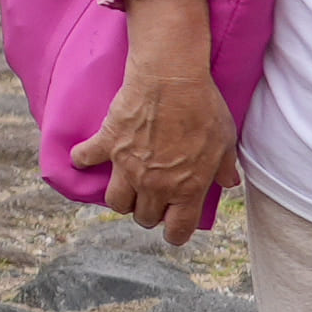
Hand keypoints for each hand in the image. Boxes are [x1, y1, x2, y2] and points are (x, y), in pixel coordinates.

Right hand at [83, 0, 237, 237]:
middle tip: (153, 198)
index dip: (175, 233)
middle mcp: (155, 185)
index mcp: (187, 189)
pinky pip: (85, 160)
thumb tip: (229, 182)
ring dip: (121, 198)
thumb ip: (225, 167)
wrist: (171, 78)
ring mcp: (128, 167)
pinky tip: (84, 157)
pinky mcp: (108, 144)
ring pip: (116, 202)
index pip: (177, 231)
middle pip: (143, 217)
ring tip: (127, 185)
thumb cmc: (203, 107)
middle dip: (149, 212)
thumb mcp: (226, 140)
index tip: (173, 228)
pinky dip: (83, 160)